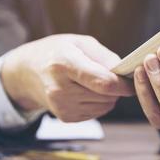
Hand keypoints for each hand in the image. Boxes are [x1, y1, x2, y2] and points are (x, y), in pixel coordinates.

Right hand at [1, 34, 133, 121]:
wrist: (26, 72)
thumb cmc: (55, 52)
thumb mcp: (79, 42)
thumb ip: (104, 56)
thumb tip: (124, 71)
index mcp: (64, 64)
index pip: (103, 82)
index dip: (124, 84)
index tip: (132, 80)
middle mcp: (60, 89)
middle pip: (106, 96)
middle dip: (118, 88)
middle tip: (114, 76)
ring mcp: (62, 106)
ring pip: (104, 106)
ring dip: (109, 96)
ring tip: (96, 81)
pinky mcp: (65, 117)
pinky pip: (97, 112)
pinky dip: (99, 102)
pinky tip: (88, 90)